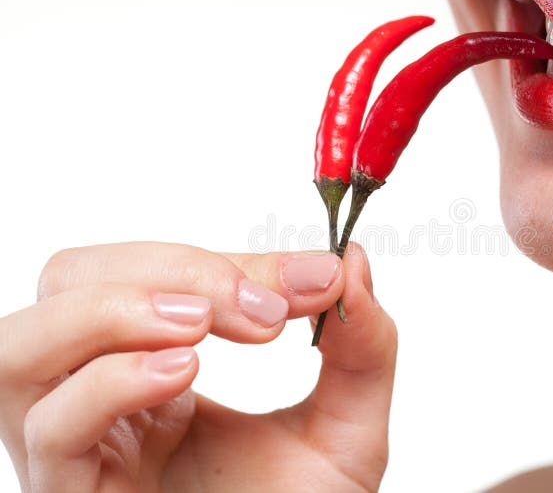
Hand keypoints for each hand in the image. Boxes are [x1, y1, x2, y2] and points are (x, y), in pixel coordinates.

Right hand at [0, 242, 395, 491]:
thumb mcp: (347, 427)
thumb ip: (362, 350)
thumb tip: (354, 263)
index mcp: (161, 372)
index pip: (153, 276)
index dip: (229, 261)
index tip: (313, 278)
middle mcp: (105, 399)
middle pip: (70, 282)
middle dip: (170, 270)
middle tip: (261, 310)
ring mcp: (80, 447)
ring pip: (22, 344)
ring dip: (115, 310)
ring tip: (202, 329)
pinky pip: (49, 425)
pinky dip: (109, 381)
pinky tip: (179, 373)